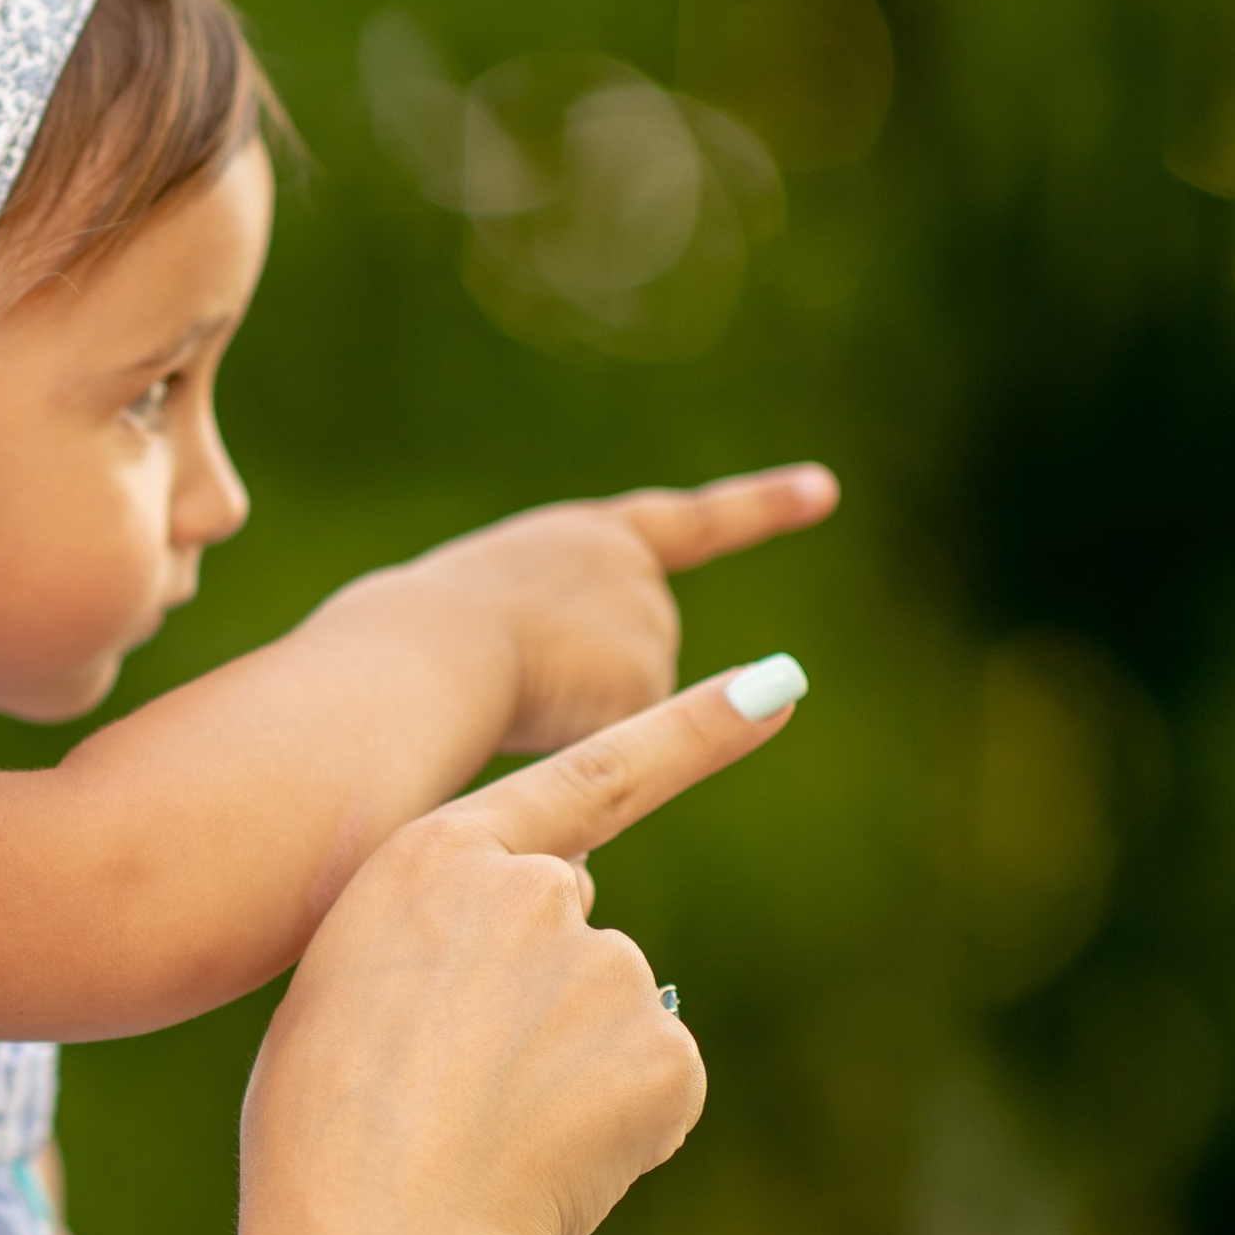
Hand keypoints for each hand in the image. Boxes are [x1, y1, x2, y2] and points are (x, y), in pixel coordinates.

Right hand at [242, 664, 801, 1234]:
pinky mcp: (662, 1047)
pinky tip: (544, 1165)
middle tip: (455, 1090)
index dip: (693, 731)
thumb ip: (450, 945)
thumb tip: (557, 980)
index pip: (587, 776)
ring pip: (608, 1017)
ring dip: (567, 1072)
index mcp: (436, 858)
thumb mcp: (348, 989)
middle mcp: (537, 890)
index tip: (778, 687)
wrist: (378, 1233)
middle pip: (568, 931)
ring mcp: (609, 964)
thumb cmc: (324, 1128)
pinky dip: (615, 1127)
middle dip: (536, 1000)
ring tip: (481, 1138)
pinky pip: (651, 1086)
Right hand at [418, 467, 835, 755]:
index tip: (825, 490)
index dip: (762, 506)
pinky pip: (625, 741)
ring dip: (572, 716)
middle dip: (581, 681)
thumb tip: (552, 709)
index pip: (689, 523)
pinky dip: (576, 744)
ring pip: (629, 707)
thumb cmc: (409, 644)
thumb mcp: (470, 613)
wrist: (420, 653)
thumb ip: (531, 637)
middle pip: (634, 654)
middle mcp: (632, 568)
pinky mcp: (647, 682)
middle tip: (508, 672)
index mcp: (584, 537)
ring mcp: (647, 622)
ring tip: (506, 689)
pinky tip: (532, 718)